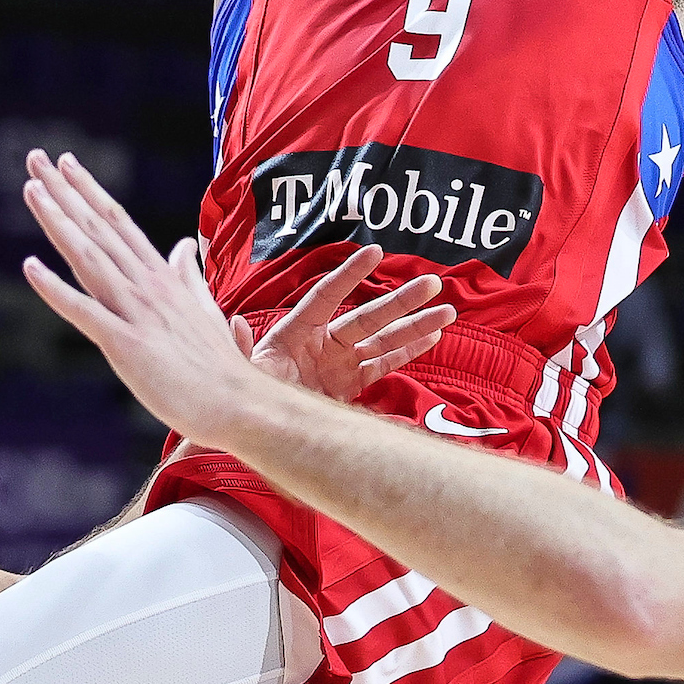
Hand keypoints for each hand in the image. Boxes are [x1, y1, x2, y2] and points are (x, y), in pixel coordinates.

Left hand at [19, 151, 271, 448]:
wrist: (237, 402)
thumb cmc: (219, 364)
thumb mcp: (204, 309)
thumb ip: (188, 276)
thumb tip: (183, 246)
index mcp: (162, 278)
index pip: (119, 223)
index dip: (90, 192)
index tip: (68, 165)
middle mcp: (146, 286)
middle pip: (98, 229)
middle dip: (65, 192)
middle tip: (36, 158)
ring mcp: (135, 312)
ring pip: (88, 257)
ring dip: (57, 222)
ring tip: (31, 190)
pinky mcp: (125, 344)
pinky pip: (84, 311)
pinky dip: (55, 289)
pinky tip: (30, 267)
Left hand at [234, 244, 454, 403]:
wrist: (254, 430)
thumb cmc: (244, 398)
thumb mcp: (240, 375)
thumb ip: (242, 350)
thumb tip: (236, 323)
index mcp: (296, 333)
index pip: (326, 296)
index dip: (349, 275)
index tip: (375, 253)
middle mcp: (323, 343)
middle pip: (368, 317)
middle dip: (400, 301)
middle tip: (432, 283)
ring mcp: (339, 364)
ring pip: (383, 340)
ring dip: (414, 325)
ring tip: (447, 311)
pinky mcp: (349, 386)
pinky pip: (383, 365)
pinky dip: (408, 352)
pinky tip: (432, 337)